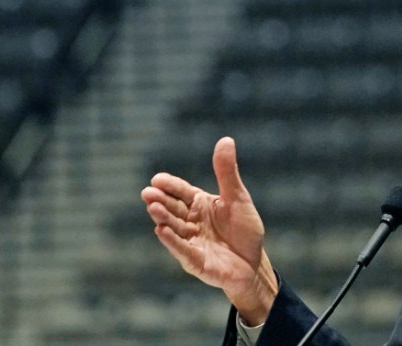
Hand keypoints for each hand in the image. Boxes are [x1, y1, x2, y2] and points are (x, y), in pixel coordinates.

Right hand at [140, 137, 277, 324]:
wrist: (253, 263)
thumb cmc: (243, 229)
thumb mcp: (237, 198)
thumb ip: (227, 172)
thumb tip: (226, 139)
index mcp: (199, 205)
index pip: (182, 192)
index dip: (170, 186)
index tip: (157, 178)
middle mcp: (191, 222)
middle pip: (174, 209)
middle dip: (161, 201)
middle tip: (147, 192)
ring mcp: (191, 242)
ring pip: (174, 228)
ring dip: (163, 218)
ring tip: (152, 207)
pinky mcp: (195, 261)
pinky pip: (182, 250)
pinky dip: (172, 241)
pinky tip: (161, 230)